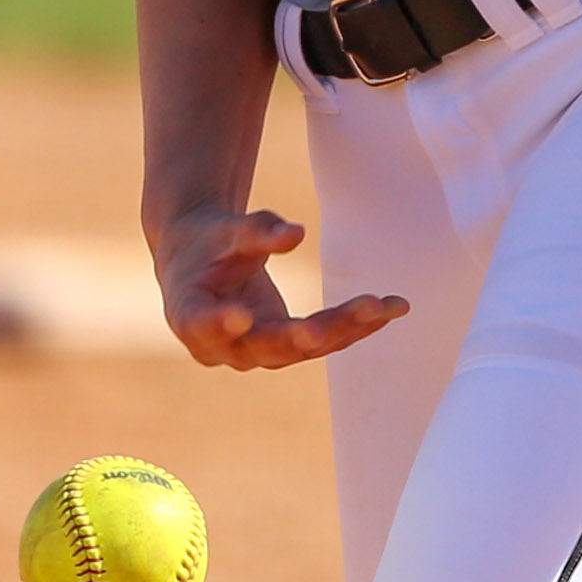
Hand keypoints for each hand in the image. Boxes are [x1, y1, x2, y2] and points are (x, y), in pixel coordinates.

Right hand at [148, 207, 407, 369]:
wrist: (203, 264)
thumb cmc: (206, 243)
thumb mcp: (223, 230)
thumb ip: (256, 231)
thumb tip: (296, 234)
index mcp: (191, 315)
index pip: (203, 324)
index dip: (220, 323)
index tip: (239, 316)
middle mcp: (226, 346)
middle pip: (268, 343)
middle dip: (306, 333)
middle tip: (334, 325)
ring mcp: (260, 352)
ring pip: (305, 347)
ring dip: (347, 328)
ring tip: (386, 305)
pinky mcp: (288, 347)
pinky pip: (325, 340)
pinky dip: (357, 325)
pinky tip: (391, 308)